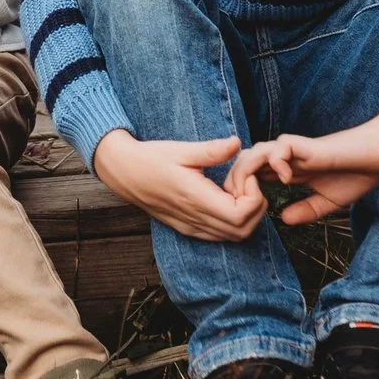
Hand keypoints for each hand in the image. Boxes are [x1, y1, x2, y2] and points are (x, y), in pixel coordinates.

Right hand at [92, 129, 266, 241]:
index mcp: (195, 198)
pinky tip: (224, 199)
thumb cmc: (152, 158)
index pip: (240, 215)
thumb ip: (211, 150)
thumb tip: (237, 143)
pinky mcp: (188, 229)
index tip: (245, 176)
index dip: (253, 198)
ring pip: (234, 236)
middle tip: (245, 182)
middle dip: (255, 207)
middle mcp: (194, 218)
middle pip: (243, 231)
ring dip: (245, 216)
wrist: (124, 172)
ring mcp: (191, 227)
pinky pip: (220, 235)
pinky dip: (232, 222)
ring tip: (234, 189)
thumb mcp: (181, 149)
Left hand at [228, 105, 378, 226]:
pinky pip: (280, 146)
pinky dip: (276, 162)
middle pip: (246, 161)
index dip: (243, 189)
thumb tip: (282, 220)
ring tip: (253, 193)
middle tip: (237, 203)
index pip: (254, 174)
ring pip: (256, 151)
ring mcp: (295, 150)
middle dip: (236, 181)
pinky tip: (285, 180)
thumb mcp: (327, 202)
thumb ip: (306, 210)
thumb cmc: (357, 175)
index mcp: (289, 170)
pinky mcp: (307, 145)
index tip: (242, 209)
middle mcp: (287, 158)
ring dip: (248, 171)